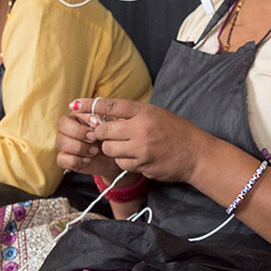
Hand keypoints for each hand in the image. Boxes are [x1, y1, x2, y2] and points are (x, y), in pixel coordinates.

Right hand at [57, 101, 124, 179]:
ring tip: (95, 151)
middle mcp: (68, 129)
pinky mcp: (66, 159)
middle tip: (94, 139)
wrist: (116, 156)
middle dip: (78, 133)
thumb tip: (95, 120)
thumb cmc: (112, 136)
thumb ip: (102, 118)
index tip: (96, 126)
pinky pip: (61, 159)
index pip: (67, 117)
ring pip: (60, 142)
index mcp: (76, 117)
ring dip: (79, 148)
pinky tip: (88, 160)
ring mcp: (65, 144)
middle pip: (61, 126)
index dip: (80, 123)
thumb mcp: (110, 124)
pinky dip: (75, 160)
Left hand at [80, 97, 212, 184]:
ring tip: (128, 147)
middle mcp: (141, 128)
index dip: (89, 105)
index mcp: (144, 111)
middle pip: (104, 131)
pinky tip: (138, 157)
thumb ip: (132, 114)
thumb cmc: (176, 132)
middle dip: (101, 134)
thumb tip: (103, 115)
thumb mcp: (155, 115)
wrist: (196, 154)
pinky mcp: (143, 165)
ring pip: (110, 149)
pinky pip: (122, 163)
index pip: (110, 105)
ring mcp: (142, 148)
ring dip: (113, 149)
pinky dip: (125, 161)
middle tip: (108, 135)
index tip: (74, 105)